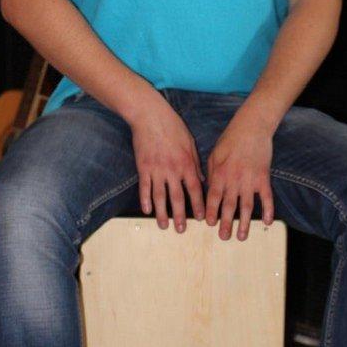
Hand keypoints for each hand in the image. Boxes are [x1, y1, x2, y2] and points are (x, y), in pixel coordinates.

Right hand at [128, 91, 204, 232]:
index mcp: (187, 163)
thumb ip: (196, 163)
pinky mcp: (143, 167)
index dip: (199, 205)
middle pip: (177, 198)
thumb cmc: (173, 127)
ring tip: (164, 226)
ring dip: (162, 213)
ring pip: (160, 197)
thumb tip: (201, 180)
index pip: (195, 189)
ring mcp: (156, 170)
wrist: (150, 116)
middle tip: (181, 230)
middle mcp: (172, 170)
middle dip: (180, 216)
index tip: (203, 218)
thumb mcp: (190, 143)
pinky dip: (145, 201)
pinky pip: (144, 188)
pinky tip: (147, 211)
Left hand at [205, 111, 275, 240]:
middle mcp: (234, 181)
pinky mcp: (263, 178)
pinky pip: (266, 198)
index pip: (213, 198)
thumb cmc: (230, 139)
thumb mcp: (214, 154)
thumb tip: (208, 188)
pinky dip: (268, 210)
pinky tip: (267, 222)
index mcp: (220, 174)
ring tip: (241, 237)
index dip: (211, 212)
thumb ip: (211, 173)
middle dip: (225, 224)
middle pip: (229, 207)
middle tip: (223, 237)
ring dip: (244, 223)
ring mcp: (250, 181)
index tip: (209, 224)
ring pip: (246, 206)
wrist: (252, 127)